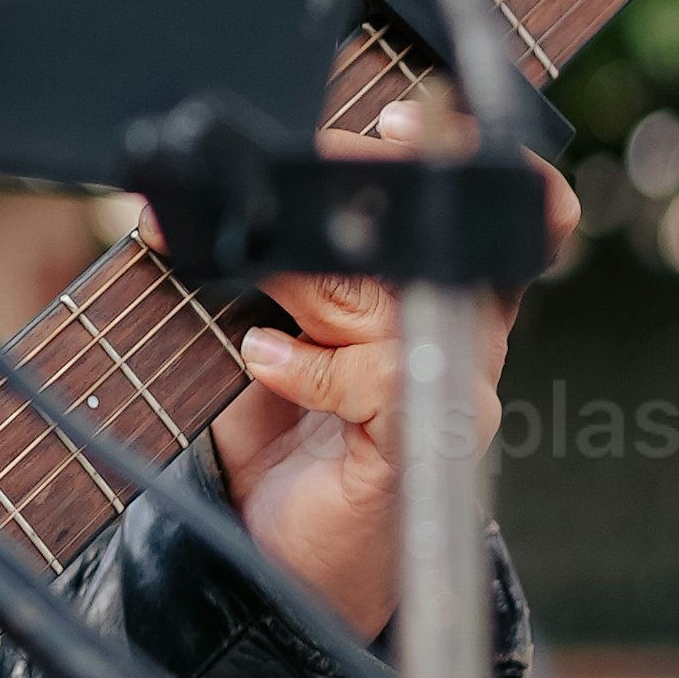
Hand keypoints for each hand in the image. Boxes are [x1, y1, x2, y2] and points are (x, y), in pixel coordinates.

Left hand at [208, 96, 572, 637]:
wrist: (286, 561)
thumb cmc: (283, 441)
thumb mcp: (269, 333)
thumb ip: (272, 271)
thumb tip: (201, 204)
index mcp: (434, 292)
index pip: (477, 207)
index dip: (461, 154)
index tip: (401, 116)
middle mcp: (458, 334)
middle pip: (418, 234)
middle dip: (337, 197)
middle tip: (257, 185)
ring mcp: (449, 388)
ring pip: (391, 298)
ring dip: (304, 277)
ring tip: (245, 279)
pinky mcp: (420, 441)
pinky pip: (379, 378)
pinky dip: (310, 365)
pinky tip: (263, 362)